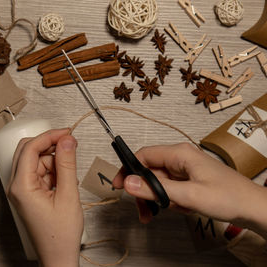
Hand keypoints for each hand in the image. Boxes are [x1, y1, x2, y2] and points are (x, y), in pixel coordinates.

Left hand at [7, 129, 82, 266]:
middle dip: (49, 145)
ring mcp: (21, 190)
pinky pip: (38, 172)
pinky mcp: (28, 193)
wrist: (58, 255)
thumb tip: (67, 141)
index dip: (49, 136)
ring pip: (35, 160)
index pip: (29, 149)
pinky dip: (52, 170)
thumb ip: (67, 164)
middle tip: (69, 142)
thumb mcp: (68, 195)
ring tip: (69, 171)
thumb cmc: (60, 235)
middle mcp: (16, 186)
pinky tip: (63, 179)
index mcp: (21, 187)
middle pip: (28, 151)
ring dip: (52, 159)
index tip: (66, 132)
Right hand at [113, 143, 266, 237]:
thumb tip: (128, 182)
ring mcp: (184, 169)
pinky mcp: (188, 180)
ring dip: (155, 199)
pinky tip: (179, 209)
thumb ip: (157, 189)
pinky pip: (168, 188)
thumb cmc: (228, 197)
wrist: (252, 207)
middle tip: (142, 210)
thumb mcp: (189, 195)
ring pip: (157, 182)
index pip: (143, 156)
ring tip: (159, 213)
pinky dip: (168, 201)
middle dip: (143, 191)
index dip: (128, 170)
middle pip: (148, 171)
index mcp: (179, 154)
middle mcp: (179, 158)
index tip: (119, 186)